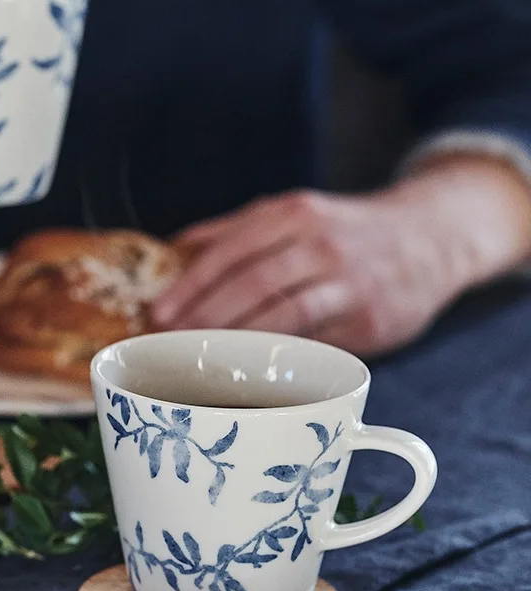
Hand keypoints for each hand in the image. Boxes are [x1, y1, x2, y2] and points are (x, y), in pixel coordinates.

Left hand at [152, 157, 530, 355]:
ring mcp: (348, 282)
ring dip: (238, 342)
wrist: (431, 238)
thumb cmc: (347, 233)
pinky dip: (280, 362)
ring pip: (284, 313)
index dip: (191, 283)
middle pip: (252, 282)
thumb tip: (173, 248)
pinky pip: (317, 344)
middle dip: (205, 318)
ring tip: (201, 364)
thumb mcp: (297, 213)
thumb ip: (237, 230)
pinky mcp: (369, 319)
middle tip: (170, 347)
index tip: (159, 313)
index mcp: (293, 213)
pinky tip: (250, 377)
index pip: (230, 249)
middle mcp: (320, 242)